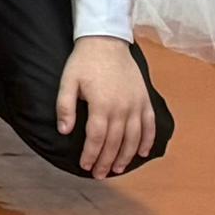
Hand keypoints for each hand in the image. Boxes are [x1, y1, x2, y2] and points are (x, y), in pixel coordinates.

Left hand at [57, 37, 162, 177]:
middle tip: (99, 174)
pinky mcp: (145, 99)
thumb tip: (64, 131)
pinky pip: (150, 124)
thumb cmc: (84, 61)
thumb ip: (65, 107)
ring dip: (126, 156)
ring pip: (134, 138)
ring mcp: (136, 104)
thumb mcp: (67, 81)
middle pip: (115, 142)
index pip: (97, 138)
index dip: (91, 154)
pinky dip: (147, 140)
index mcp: (101, 105)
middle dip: (106, 161)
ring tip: (118, 169)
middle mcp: (122, 108)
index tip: (84, 166)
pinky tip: (142, 152)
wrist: (106, 41)